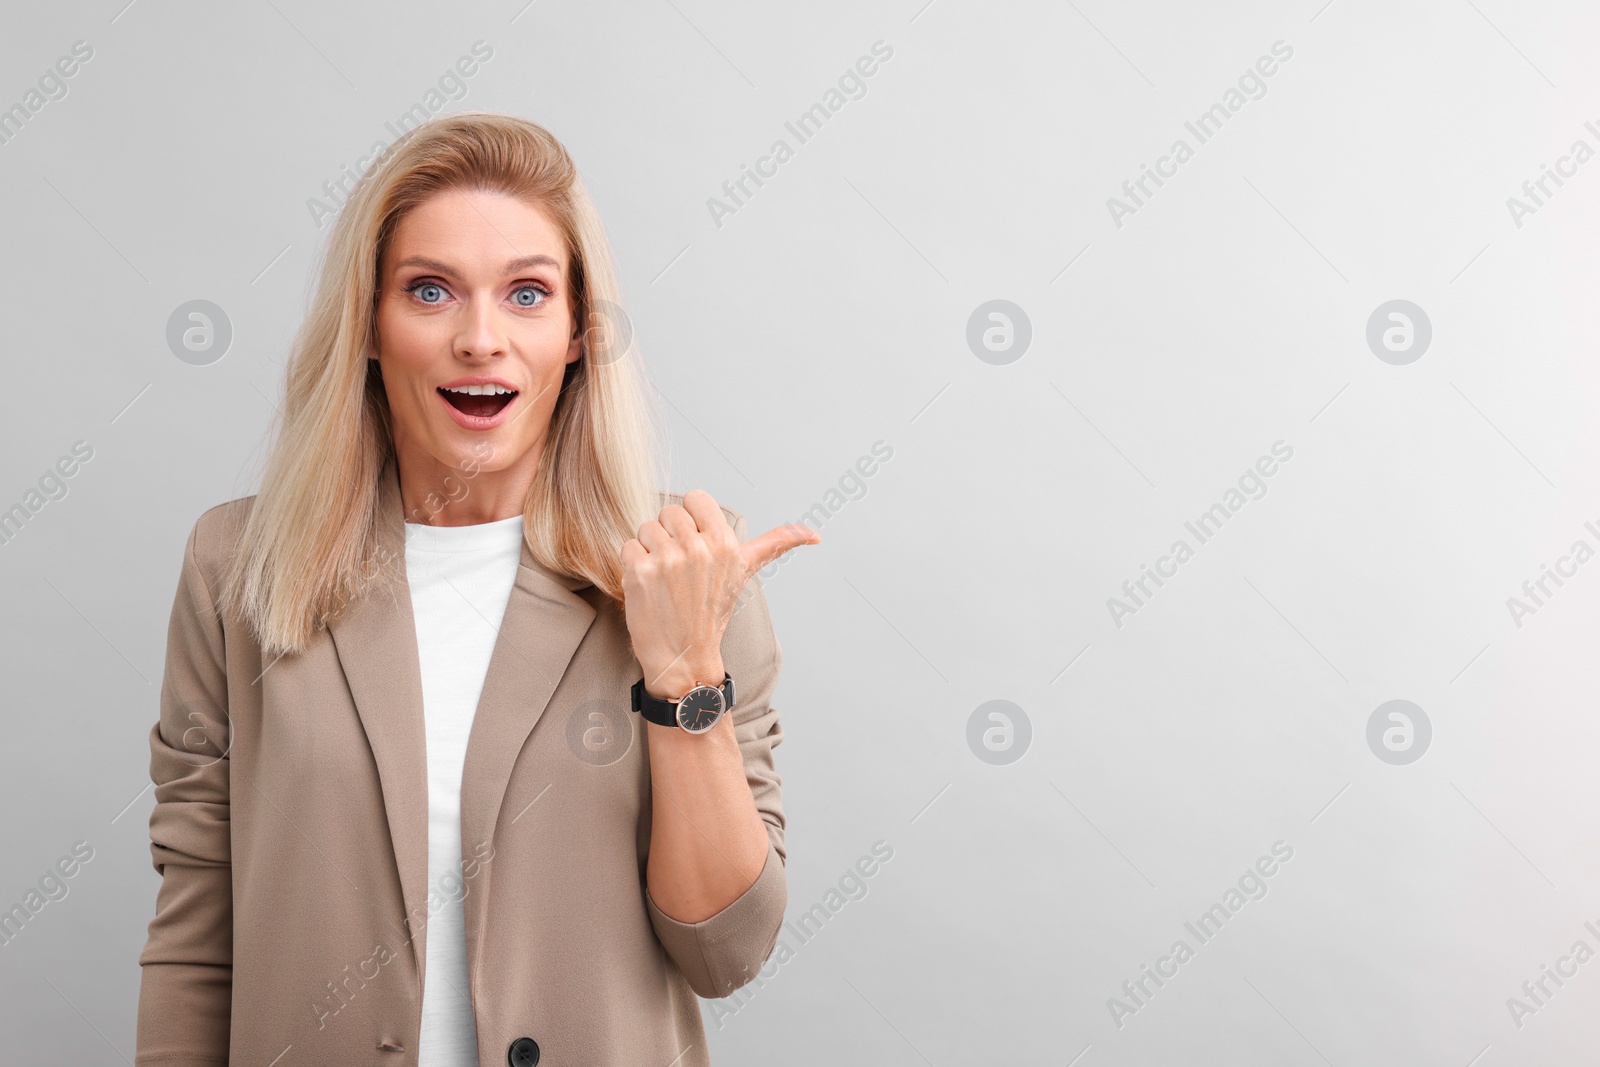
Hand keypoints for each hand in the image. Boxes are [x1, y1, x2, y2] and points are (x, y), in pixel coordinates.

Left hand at [621, 489, 818, 700]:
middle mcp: (698, 548)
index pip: (696, 498)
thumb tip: (815, 535)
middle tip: (679, 570)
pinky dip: (632, 565)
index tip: (696, 547)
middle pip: (668, 512)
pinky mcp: (639, 571)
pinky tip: (647, 587)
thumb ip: (777, 545)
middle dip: (670, 536)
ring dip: (649, 550)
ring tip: (664, 579)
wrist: (684, 657)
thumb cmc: (711, 613)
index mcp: (726, 543)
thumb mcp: (745, 573)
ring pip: (646, 527)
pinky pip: (628, 546)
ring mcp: (667, 559)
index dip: (692, 521)